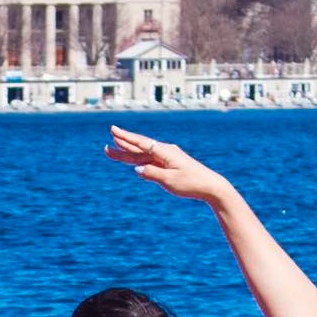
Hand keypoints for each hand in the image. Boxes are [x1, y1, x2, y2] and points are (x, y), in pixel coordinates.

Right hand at [104, 130, 237, 210]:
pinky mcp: (169, 165)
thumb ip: (152, 173)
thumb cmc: (191, 183)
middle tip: (106, 145)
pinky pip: (150, 160)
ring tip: (114, 149)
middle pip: (139, 148)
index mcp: (165, 152)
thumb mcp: (169, 180)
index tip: (113, 130)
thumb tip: (137, 169)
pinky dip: (139, 159)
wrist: (210, 186)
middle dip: (122, 146)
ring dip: (128, 152)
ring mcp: (167, 158)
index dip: (125, 137)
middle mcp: (165, 152)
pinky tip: (132, 160)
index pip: (141, 143)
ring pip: (143, 154)